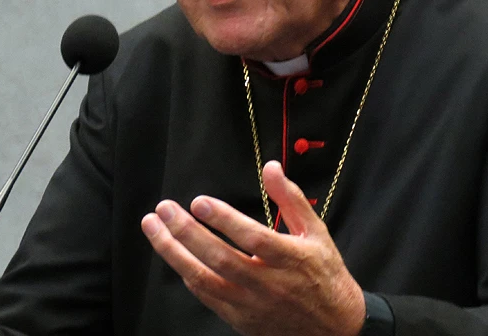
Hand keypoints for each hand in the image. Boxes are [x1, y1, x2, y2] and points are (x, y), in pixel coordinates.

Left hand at [141, 160, 365, 335]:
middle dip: (187, 233)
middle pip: (220, 259)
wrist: (334, 328)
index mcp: (290, 259)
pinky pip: (207, 297)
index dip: (224, 219)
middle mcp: (268, 284)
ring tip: (153, 228)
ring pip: (204, 280)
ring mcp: (251, 305)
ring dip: (174, 253)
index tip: (199, 202)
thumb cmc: (324, 274)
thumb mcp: (316, 232)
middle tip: (164, 210)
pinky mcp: (240, 319)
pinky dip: (187, 275)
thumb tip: (271, 167)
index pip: (252, 238)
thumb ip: (290, 198)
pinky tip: (173, 254)